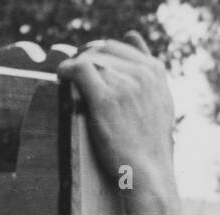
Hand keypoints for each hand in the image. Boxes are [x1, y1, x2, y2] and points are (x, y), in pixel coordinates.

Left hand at [56, 31, 174, 190]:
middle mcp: (142, 74)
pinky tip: (59, 75)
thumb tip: (132, 36)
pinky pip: (80, 70)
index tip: (86, 66)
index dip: (98, 54)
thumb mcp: (160, 104)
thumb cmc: (150, 147)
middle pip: (103, 50)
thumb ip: (148, 74)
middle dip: (84, 57)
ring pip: (91, 59)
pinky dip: (66, 69)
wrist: (149, 174)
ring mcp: (125, 85)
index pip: (120, 47)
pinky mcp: (106, 99)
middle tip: (71, 72)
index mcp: (155, 73)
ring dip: (74, 66)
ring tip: (64, 77)